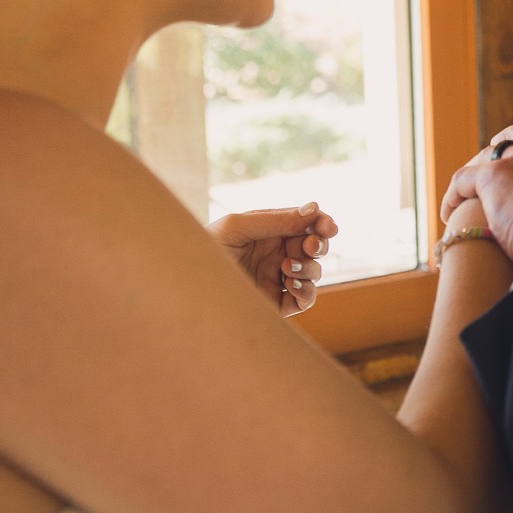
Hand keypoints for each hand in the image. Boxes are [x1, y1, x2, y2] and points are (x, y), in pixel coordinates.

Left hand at [208, 203, 337, 316]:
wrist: (183, 287)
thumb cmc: (203, 249)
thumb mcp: (237, 227)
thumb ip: (276, 219)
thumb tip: (314, 209)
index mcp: (268, 231)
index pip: (305, 224)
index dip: (322, 224)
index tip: (328, 227)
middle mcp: (276, 254)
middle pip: (315, 248)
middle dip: (318, 246)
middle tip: (308, 247)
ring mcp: (277, 279)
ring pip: (314, 272)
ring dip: (309, 268)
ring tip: (288, 268)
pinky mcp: (275, 304)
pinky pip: (305, 299)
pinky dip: (306, 291)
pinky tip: (291, 285)